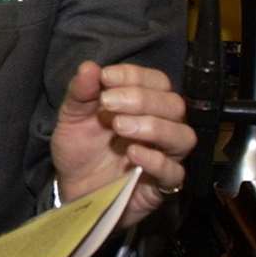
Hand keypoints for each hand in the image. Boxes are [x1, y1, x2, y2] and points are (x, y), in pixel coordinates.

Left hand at [51, 61, 193, 227]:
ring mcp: (163, 157)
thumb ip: (80, 94)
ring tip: (120, 127)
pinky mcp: (161, 186)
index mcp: (142, 106)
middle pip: (174, 105)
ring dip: (154, 126)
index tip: (106, 78)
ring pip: (183, 136)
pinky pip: (174, 173)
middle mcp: (159, 127)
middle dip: (142, 99)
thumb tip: (89, 67)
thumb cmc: (79, 150)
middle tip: (109, 104)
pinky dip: (156, 160)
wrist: (71, 190)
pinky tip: (132, 153)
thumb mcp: (72, 118)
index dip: (135, 75)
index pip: (157, 81)